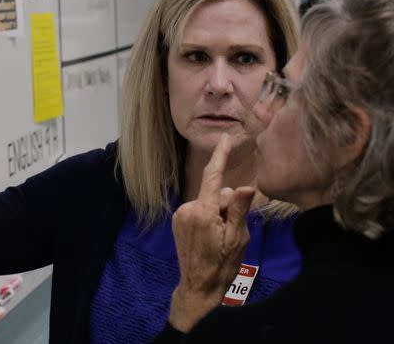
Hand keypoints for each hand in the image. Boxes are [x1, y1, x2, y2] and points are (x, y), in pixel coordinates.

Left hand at [168, 133, 255, 331]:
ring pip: (208, 201)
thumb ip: (239, 209)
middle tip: (232, 230)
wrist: (198, 285)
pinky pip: (199, 209)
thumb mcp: (237, 238)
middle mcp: (187, 208)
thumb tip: (246, 186)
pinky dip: (209, 216)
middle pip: (215, 193)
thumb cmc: (222, 264)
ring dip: (218, 212)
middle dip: (227, 204)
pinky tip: (211, 235)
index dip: (221, 156)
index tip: (225, 138)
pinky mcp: (178, 220)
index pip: (213, 176)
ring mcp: (180, 214)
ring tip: (221, 237)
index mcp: (202, 211)